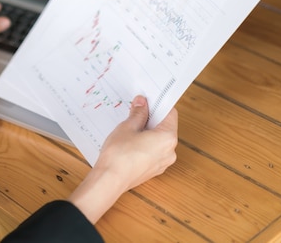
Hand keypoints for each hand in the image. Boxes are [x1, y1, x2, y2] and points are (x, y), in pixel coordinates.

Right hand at [68, 95, 177, 223]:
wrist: (110, 180)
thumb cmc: (119, 154)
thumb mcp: (127, 127)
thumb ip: (138, 113)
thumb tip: (142, 103)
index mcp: (167, 137)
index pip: (170, 113)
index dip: (158, 105)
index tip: (147, 100)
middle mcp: (170, 151)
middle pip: (165, 127)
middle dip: (151, 118)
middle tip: (135, 112)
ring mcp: (163, 162)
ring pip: (159, 140)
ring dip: (147, 132)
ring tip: (130, 128)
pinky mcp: (153, 170)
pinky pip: (153, 152)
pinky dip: (145, 144)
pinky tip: (130, 142)